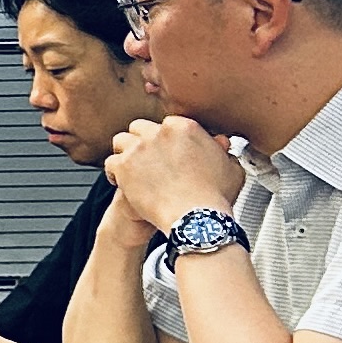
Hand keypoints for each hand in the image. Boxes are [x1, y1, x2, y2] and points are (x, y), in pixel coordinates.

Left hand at [103, 116, 245, 238]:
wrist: (196, 218)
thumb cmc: (215, 197)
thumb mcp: (231, 168)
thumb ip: (222, 150)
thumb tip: (219, 142)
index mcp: (184, 127)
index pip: (166, 125)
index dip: (166, 140)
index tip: (166, 151)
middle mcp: (158, 133)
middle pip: (140, 128)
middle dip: (143, 142)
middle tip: (148, 160)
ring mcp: (138, 148)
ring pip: (122, 141)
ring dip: (126, 154)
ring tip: (133, 169)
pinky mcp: (123, 165)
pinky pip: (110, 162)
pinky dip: (114, 172)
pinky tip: (122, 182)